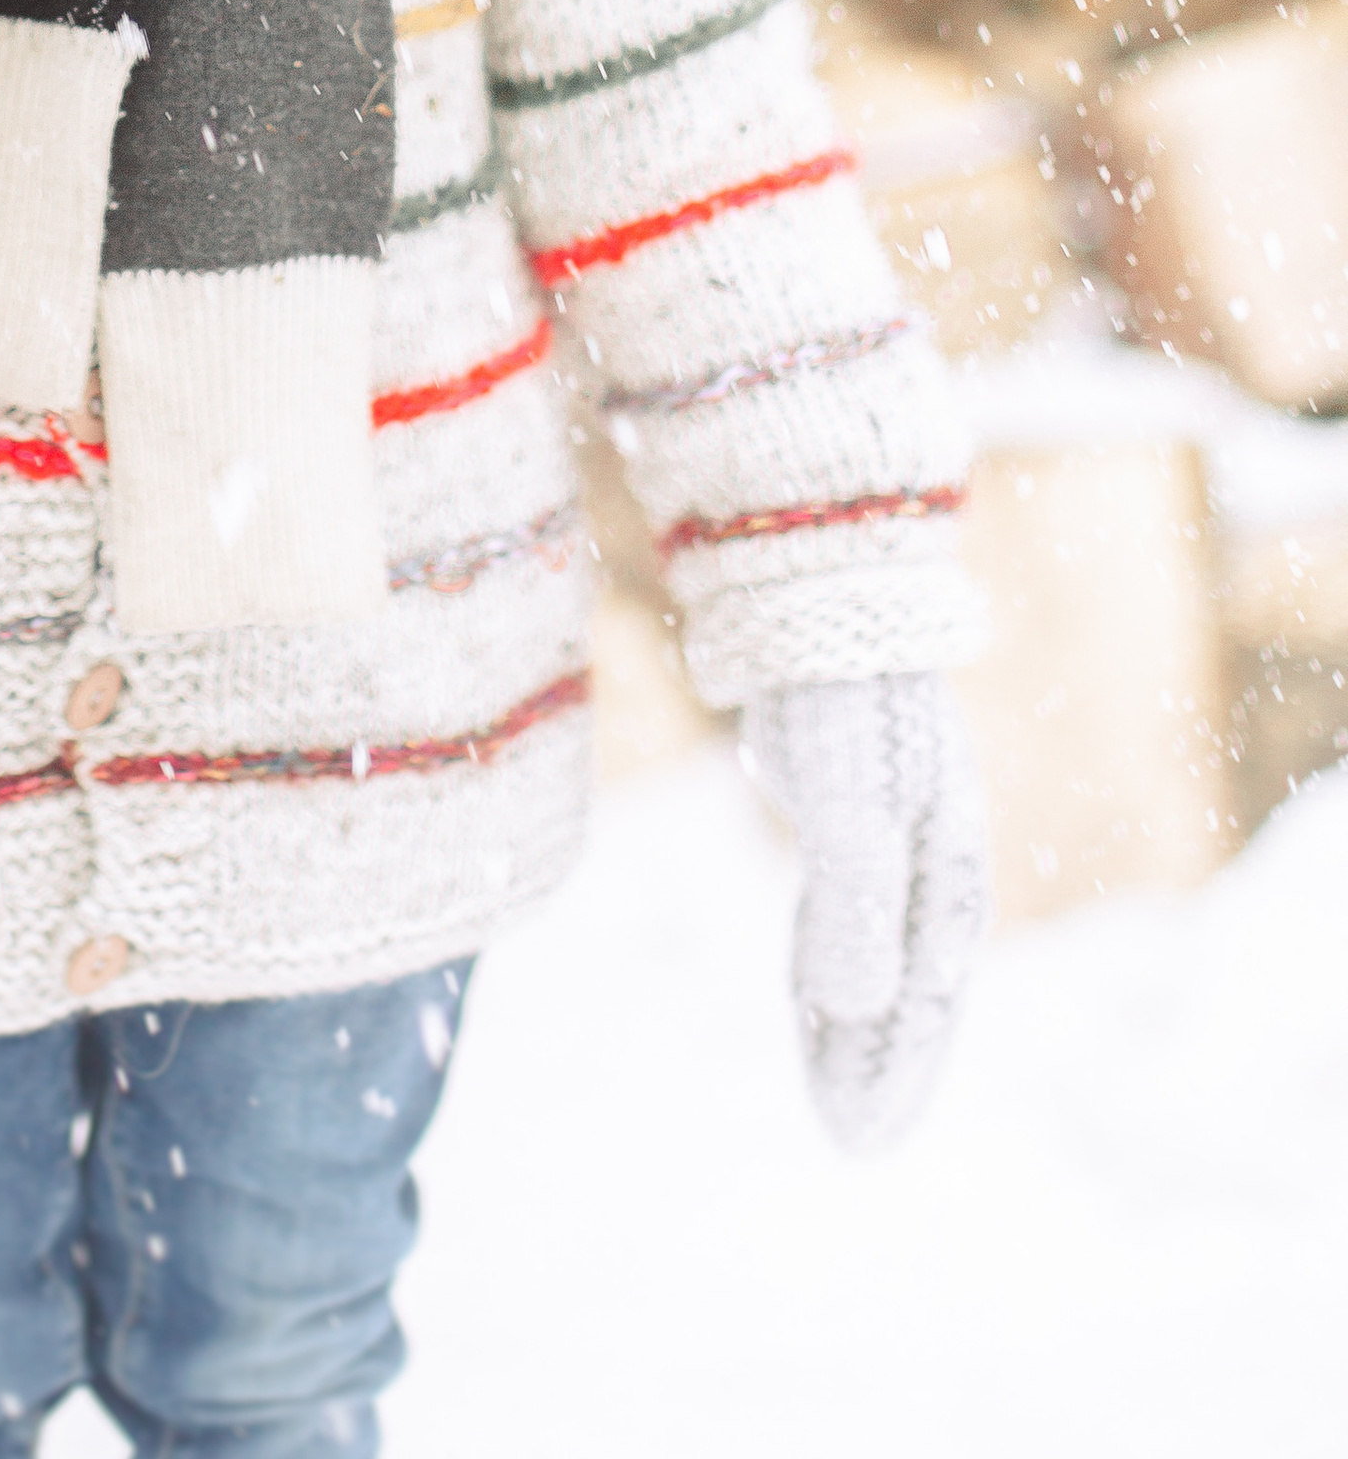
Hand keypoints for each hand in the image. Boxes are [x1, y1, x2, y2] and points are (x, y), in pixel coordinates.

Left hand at [740, 670, 988, 1151]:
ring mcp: (893, 843)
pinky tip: (811, 1003)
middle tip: (851, 1147)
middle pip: (912, 994)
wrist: (823, 611)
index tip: (862, 1143)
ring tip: (831, 1097)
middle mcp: (930, 866)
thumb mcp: (855, 807)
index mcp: (947, 872)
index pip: (927, 1002)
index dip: (897, 1075)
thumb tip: (861, 1009)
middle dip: (883, 1070)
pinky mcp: (849, 818)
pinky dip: (831, 969)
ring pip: (877, 960)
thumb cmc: (848, 709)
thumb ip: (857, 905)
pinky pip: (845, 918)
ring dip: (856, 1030)